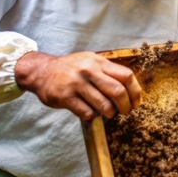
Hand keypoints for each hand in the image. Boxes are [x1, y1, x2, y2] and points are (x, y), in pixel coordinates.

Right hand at [14, 51, 141, 119]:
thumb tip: (129, 88)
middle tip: (125, 111)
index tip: (136, 102)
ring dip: (109, 113)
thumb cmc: (70, 68)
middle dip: (125, 105)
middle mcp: (88, 70)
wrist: (41, 71)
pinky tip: (89, 112)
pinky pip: (86, 112)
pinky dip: (91, 115)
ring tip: (107, 113)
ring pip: (103, 104)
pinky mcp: (65, 97)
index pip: (126, 75)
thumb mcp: (90, 61)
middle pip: (117, 91)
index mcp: (98, 61)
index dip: (135, 91)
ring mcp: (76, 84)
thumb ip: (107, 71)